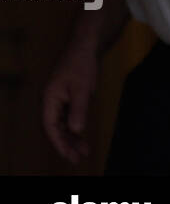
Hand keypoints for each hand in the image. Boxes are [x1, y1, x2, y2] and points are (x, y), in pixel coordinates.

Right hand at [42, 39, 97, 163]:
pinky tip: (81, 136)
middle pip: (55, 129)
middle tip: (78, 158)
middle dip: (66, 144)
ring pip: (62, 124)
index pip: (50, 128)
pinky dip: (75, 127)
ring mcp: (59, 99)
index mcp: (49, 99)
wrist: (87, 45)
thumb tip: (75, 130)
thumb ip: (79, 109)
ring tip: (83, 151)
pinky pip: (68, 117)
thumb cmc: (82, 64)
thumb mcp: (83, 88)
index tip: (70, 156)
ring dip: (71, 138)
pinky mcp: (68, 97)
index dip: (59, 144)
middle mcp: (50, 101)